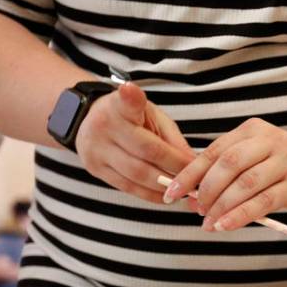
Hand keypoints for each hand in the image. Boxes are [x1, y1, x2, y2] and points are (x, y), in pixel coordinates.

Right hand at [75, 82, 194, 202]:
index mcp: (118, 106)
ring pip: (136, 175)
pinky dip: (150, 194)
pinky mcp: (95, 170)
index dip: (130, 98)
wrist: (89, 122)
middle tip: (197, 179)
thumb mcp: (151, 116)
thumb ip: (172, 138)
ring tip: (185, 190)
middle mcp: (103, 126)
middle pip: (144, 151)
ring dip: (165, 186)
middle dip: (175, 168)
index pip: (127, 104)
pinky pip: (128, 188)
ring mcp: (96, 150)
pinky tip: (166, 196)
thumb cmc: (131, 118)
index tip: (129, 90)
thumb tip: (195, 164)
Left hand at [164, 118, 286, 230]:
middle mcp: (272, 140)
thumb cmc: (277, 170)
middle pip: (230, 164)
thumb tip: (188, 198)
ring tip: (209, 223)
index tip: (172, 192)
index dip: (190, 174)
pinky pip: (263, 203)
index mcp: (253, 130)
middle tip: (198, 210)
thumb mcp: (250, 163)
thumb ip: (222, 175)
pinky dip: (240, 216)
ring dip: (223, 206)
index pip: (214, 151)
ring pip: (246, 185)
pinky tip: (226, 226)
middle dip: (208, 190)